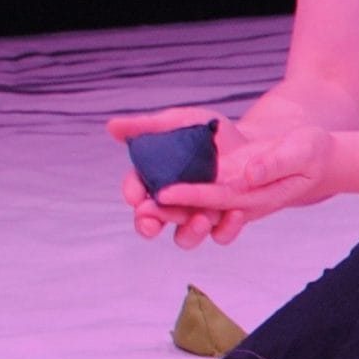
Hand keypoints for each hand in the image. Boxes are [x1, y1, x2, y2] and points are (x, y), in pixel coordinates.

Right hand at [110, 108, 247, 247]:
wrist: (246, 138)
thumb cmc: (204, 131)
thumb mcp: (178, 122)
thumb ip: (146, 126)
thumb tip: (112, 126)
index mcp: (154, 180)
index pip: (135, 191)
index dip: (133, 194)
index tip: (136, 196)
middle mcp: (172, 204)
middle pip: (153, 222)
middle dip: (149, 224)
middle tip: (150, 223)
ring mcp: (198, 214)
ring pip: (186, 236)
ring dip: (189, 231)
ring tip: (200, 218)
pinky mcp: (225, 219)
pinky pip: (222, 234)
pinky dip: (227, 229)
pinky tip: (235, 214)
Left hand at [156, 123, 340, 243]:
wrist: (316, 156)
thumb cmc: (311, 154)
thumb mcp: (301, 152)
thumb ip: (276, 164)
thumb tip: (248, 174)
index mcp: (254, 196)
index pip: (217, 199)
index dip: (190, 196)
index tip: (164, 192)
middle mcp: (236, 201)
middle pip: (198, 214)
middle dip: (170, 215)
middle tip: (143, 209)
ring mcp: (228, 195)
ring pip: (191, 210)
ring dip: (168, 210)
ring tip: (143, 204)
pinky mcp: (224, 185)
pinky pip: (195, 195)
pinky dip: (175, 194)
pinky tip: (156, 185)